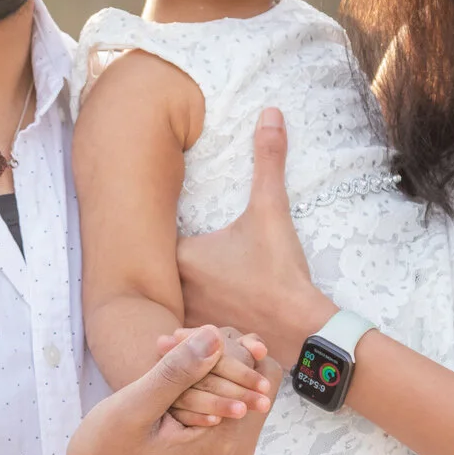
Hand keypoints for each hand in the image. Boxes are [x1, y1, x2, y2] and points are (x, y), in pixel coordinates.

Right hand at [58, 326, 280, 454]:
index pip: (261, 374)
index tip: (181, 339)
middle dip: (218, 355)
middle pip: (256, 384)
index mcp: (225, 443)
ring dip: (206, 372)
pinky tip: (163, 385)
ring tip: (160, 357)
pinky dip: (199, 392)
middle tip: (167, 343)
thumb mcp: (135, 408)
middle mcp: (236, 454)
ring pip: (238, 396)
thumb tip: (217, 335)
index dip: (230, 345)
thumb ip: (177, 372)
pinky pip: (223, 414)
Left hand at [175, 109, 333, 357]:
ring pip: (166, 303)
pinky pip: (180, 333)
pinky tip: (193, 328)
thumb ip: (269, 160)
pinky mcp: (201, 342)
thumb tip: (271, 112)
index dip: (158, 235)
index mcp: (183, 256)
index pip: (153, 239)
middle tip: (170, 259)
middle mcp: (175, 289)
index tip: (164, 229)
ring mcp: (186, 319)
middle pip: (155, 271)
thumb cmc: (279, 270)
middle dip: (161, 266)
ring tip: (186, 291)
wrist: (300, 327)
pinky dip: (184, 330)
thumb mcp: (272, 210)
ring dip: (172, 297)